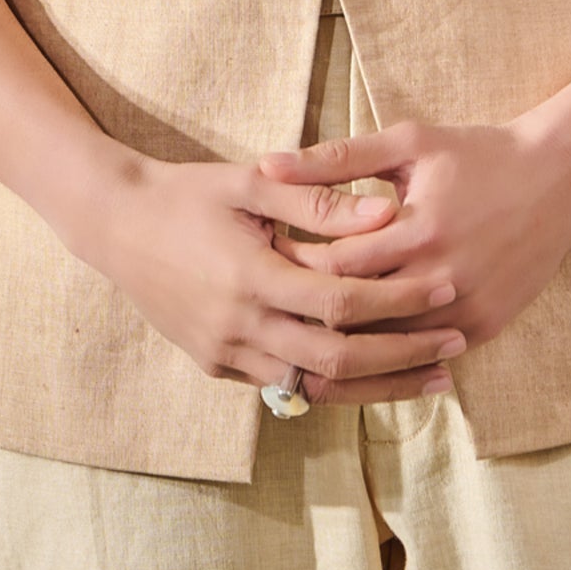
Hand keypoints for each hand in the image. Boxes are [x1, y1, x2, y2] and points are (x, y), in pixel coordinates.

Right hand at [78, 151, 468, 402]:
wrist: (116, 224)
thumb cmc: (189, 192)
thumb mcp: (251, 183)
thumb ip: (317, 201)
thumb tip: (385, 211)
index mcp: (250, 278)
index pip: (341, 306)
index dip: (397, 302)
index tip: (444, 288)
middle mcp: (239, 327)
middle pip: (338, 360)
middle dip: (402, 358)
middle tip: (454, 349)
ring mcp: (224, 353)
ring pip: (314, 386)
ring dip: (376, 386)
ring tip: (429, 378)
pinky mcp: (215, 364)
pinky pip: (284, 384)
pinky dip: (331, 384)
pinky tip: (371, 377)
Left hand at [259, 115, 570, 349]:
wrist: (560, 179)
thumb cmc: (477, 153)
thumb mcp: (407, 143)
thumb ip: (336, 159)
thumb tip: (267, 164)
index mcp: (417, 229)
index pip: (336, 267)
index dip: (297, 265)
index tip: (269, 258)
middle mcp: (442, 279)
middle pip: (356, 313)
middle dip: (314, 306)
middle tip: (276, 299)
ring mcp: (467, 311)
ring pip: (387, 345)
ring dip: (349, 337)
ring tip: (307, 324)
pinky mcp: (487, 327)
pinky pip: (426, 352)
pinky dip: (392, 350)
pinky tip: (360, 343)